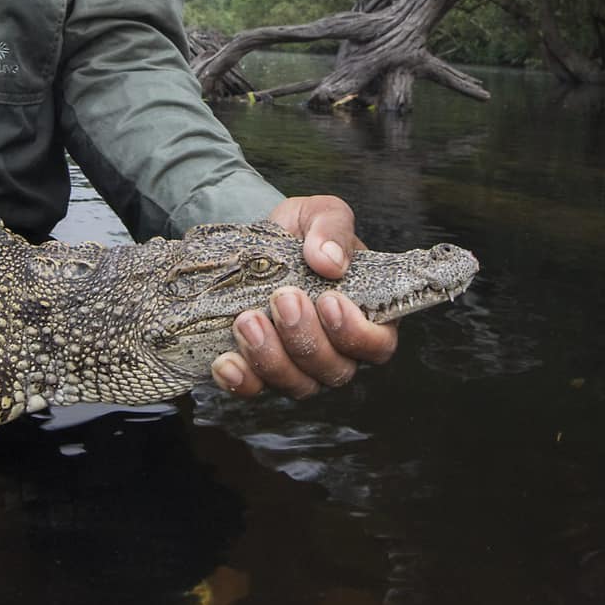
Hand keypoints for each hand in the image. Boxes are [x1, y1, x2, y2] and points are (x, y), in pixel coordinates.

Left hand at [209, 194, 399, 398]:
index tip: (328, 300)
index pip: (378, 345)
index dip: (357, 333)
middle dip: (306, 339)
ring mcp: (299, 367)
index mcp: (364, 314)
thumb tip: (329, 261)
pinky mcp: (261, 373)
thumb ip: (333, 229)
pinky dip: (241, 380)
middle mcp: (337, 350)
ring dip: (271, 358)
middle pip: (335, 370)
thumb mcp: (320, 214)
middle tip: (282, 299)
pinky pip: (255, 390)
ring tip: (248, 321)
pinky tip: (226, 360)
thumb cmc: (300, 233)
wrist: (253, 243)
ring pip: (298, 385)